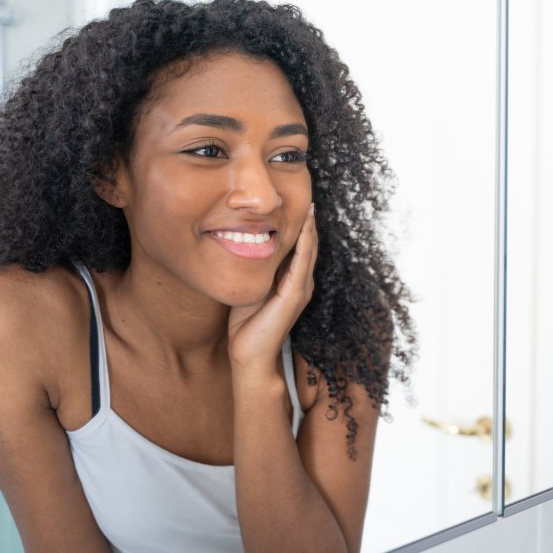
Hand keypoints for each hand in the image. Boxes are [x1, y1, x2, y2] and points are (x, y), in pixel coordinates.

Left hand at [227, 203, 317, 376]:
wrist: (249, 357)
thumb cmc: (246, 326)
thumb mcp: (250, 288)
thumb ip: (253, 271)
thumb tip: (242, 247)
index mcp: (292, 281)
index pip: (299, 247)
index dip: (300, 225)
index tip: (296, 203)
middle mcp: (301, 283)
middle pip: (308, 245)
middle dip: (308, 221)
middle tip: (309, 195)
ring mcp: (301, 289)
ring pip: (309, 250)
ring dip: (310, 227)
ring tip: (311, 204)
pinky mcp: (295, 294)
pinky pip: (302, 262)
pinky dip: (305, 242)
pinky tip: (305, 226)